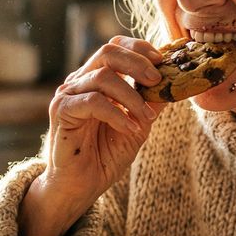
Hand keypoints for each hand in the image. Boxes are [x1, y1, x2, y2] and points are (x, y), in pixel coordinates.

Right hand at [19, 36, 165, 235]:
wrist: (80, 187)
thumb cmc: (104, 157)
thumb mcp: (137, 126)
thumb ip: (150, 104)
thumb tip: (174, 83)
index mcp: (96, 80)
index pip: (115, 48)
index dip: (139, 48)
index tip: (162, 62)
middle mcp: (80, 82)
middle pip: (107, 51)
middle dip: (137, 62)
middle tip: (157, 81)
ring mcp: (68, 95)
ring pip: (102, 76)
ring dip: (131, 96)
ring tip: (146, 119)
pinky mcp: (61, 111)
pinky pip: (92, 101)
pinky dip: (116, 113)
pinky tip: (129, 128)